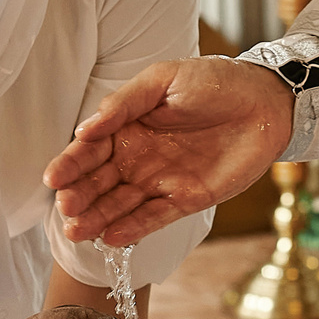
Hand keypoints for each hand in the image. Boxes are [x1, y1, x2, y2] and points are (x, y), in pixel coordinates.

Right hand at [43, 57, 293, 246]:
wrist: (264, 102)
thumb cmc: (212, 82)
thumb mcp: (163, 80)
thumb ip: (123, 104)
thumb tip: (85, 129)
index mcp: (126, 126)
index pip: (90, 149)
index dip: (71, 164)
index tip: (53, 179)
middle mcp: (137, 156)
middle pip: (100, 181)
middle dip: (80, 196)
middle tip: (65, 209)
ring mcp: (159, 180)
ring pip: (121, 204)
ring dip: (99, 218)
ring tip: (78, 232)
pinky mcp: (184, 199)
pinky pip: (154, 217)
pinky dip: (134, 228)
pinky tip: (112, 238)